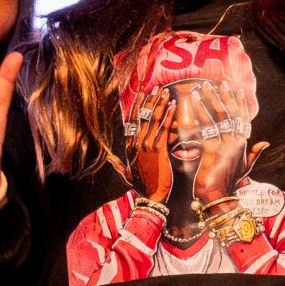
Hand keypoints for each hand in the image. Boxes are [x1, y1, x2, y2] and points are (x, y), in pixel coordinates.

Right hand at [129, 85, 174, 203]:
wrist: (151, 198)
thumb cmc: (142, 187)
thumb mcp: (127, 174)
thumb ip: (119, 165)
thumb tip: (110, 159)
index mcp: (130, 147)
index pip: (132, 121)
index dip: (137, 106)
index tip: (142, 94)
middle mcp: (136, 143)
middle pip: (143, 117)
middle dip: (150, 100)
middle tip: (156, 87)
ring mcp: (147, 146)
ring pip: (153, 120)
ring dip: (160, 104)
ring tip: (166, 92)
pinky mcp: (158, 151)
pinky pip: (164, 129)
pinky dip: (169, 116)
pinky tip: (174, 106)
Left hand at [189, 80, 261, 201]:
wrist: (219, 196)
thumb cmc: (229, 182)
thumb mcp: (245, 167)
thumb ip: (254, 153)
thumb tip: (266, 143)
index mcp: (243, 144)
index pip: (243, 118)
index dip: (240, 103)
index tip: (237, 89)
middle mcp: (236, 142)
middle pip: (231, 114)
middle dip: (225, 97)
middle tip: (217, 82)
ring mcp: (226, 146)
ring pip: (219, 117)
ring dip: (210, 100)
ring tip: (202, 87)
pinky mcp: (213, 150)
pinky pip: (206, 127)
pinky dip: (199, 113)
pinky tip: (193, 102)